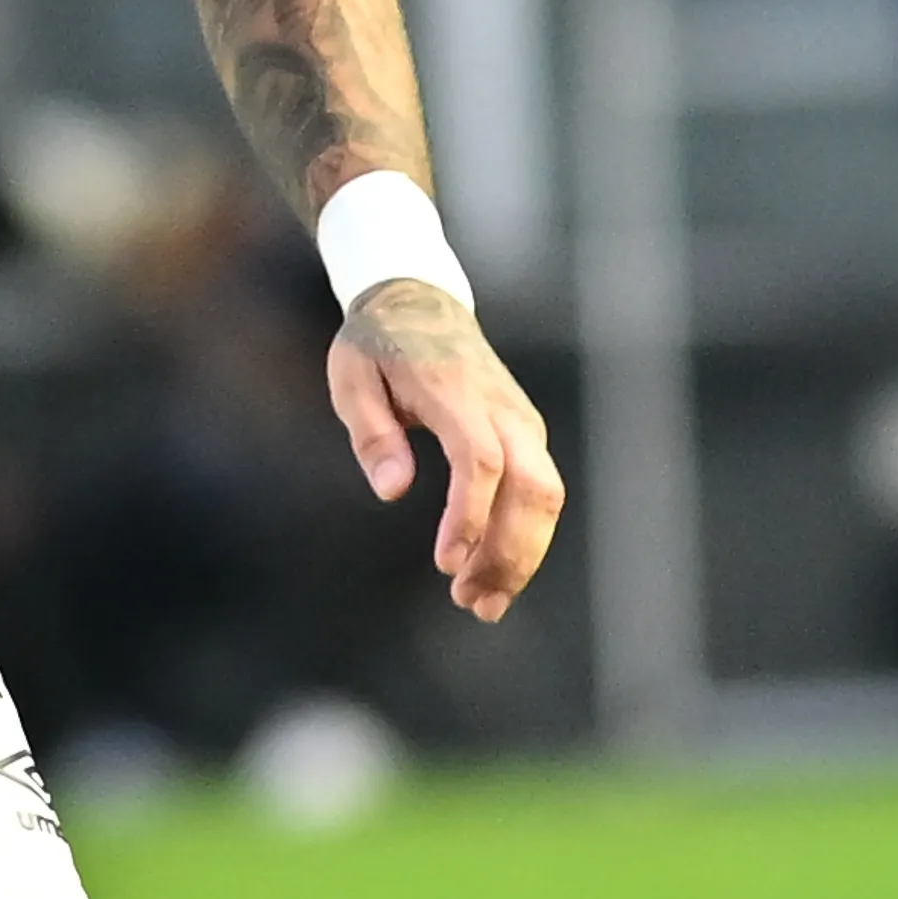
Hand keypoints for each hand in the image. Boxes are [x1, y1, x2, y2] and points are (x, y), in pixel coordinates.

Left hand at [329, 281, 563, 622]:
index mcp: (455, 390)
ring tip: (484, 602)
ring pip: (547, 494)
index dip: (469, 516)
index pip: (480, 460)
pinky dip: (526, 535)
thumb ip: (371, 432)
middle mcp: (502, 407)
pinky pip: (541, 489)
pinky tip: (495, 570)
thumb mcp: (351, 376)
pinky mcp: (527, 431)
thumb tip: (393, 490)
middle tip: (471, 601)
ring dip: (523, 554)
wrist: (419, 297)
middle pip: (532, 486)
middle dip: (509, 552)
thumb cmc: (378, 343)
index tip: (444, 563)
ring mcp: (522, 418)